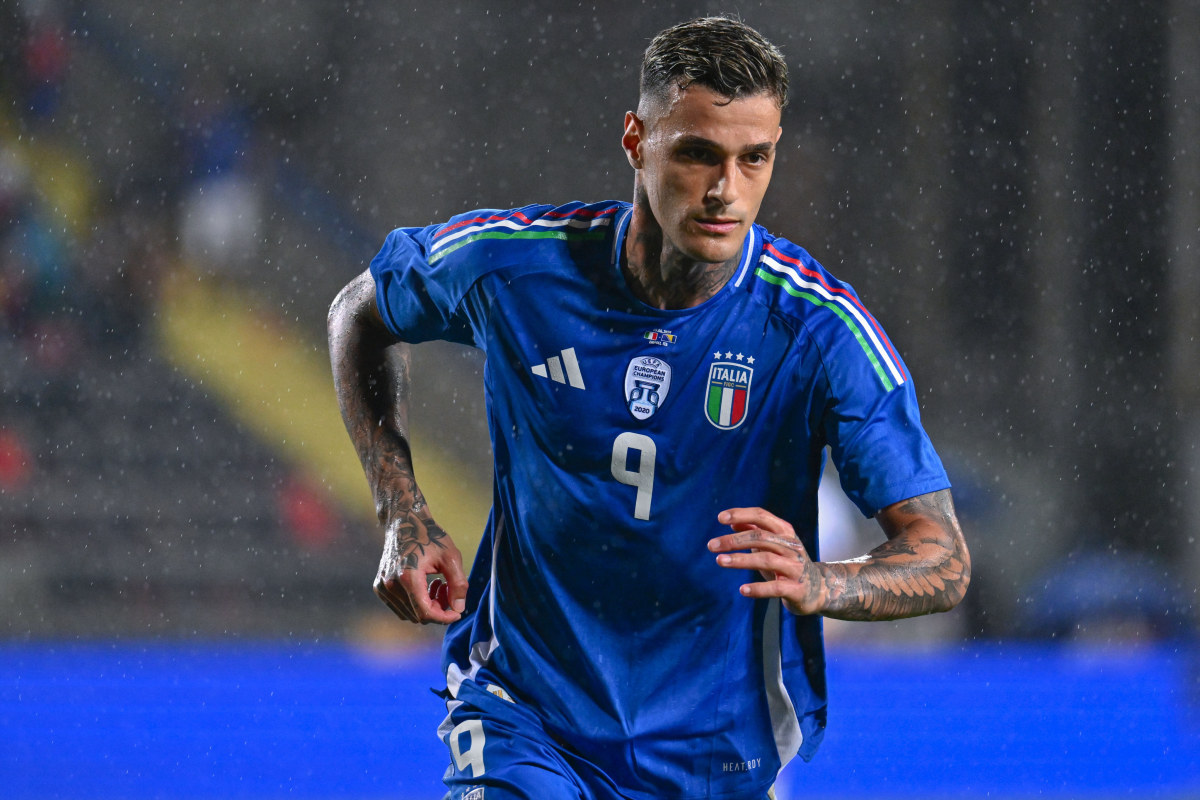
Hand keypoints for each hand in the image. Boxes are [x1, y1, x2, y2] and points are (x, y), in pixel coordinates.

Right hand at [374, 512, 467, 624]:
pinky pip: (401, 607)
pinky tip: (425, 586)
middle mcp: (391, 584)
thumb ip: (458, 584)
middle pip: (418, 615)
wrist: (405, 521)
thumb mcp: (451, 557)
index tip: (457, 613)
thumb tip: (459, 609)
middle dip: (438, 609)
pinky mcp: (379, 587)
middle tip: (448, 589)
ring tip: (438, 585)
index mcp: (408, 577)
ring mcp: (383, 587)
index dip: (444, 617)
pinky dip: (415, 603)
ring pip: (409, 614)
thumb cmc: (430, 536)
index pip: (425, 612)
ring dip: (427, 606)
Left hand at [707, 507, 826, 615]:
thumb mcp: (772, 545)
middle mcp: (791, 546)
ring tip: (720, 561)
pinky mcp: (797, 589)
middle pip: (760, 537)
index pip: (762, 516)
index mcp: (785, 532)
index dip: (741, 514)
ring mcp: (796, 567)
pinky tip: (742, 590)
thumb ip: (753, 532)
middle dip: (734, 540)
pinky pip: (776, 588)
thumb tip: (730, 520)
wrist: (819, 589)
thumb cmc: (787, 563)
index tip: (720, 518)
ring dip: (741, 560)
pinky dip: (758, 589)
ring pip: (766, 559)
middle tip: (711, 545)